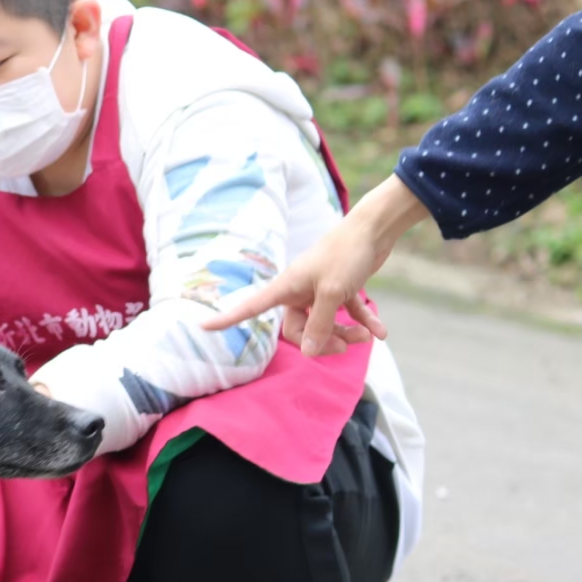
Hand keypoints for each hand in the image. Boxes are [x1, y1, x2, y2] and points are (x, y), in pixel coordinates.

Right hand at [204, 175, 430, 356]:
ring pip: (325, 323)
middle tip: (345, 346)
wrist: (374, 228)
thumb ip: (321, 324)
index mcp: (287, 287)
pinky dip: (363, 322)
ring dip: (346, 334)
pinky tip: (379, 332)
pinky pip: (349, 313)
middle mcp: (300, 290)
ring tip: (366, 337)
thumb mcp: (332, 293)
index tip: (203, 326)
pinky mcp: (342, 288)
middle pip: (299, 329)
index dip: (227, 318)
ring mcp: (321, 290)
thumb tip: (310, 352)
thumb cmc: (346, 254)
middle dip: (322, 341)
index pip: (250, 307)